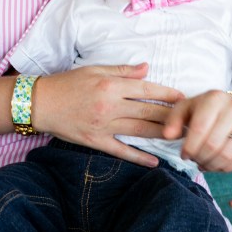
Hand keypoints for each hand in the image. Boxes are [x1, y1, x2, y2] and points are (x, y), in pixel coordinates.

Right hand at [34, 63, 183, 166]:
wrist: (40, 103)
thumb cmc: (66, 83)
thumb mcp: (93, 70)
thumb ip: (122, 70)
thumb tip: (146, 69)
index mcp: (110, 85)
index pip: (146, 89)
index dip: (167, 94)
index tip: (183, 98)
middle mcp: (110, 105)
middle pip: (148, 111)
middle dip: (172, 116)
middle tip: (191, 120)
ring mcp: (103, 125)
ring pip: (140, 130)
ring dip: (162, 134)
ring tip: (181, 137)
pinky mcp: (96, 141)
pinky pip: (121, 150)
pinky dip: (139, 157)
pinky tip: (155, 162)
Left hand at [162, 90, 231, 171]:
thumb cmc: (205, 110)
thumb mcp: (186, 109)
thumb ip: (173, 120)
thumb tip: (168, 136)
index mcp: (214, 98)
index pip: (199, 129)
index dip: (189, 147)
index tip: (185, 155)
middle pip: (213, 145)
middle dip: (200, 158)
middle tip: (195, 160)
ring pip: (227, 155)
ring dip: (211, 165)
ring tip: (204, 163)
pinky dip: (225, 168)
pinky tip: (217, 165)